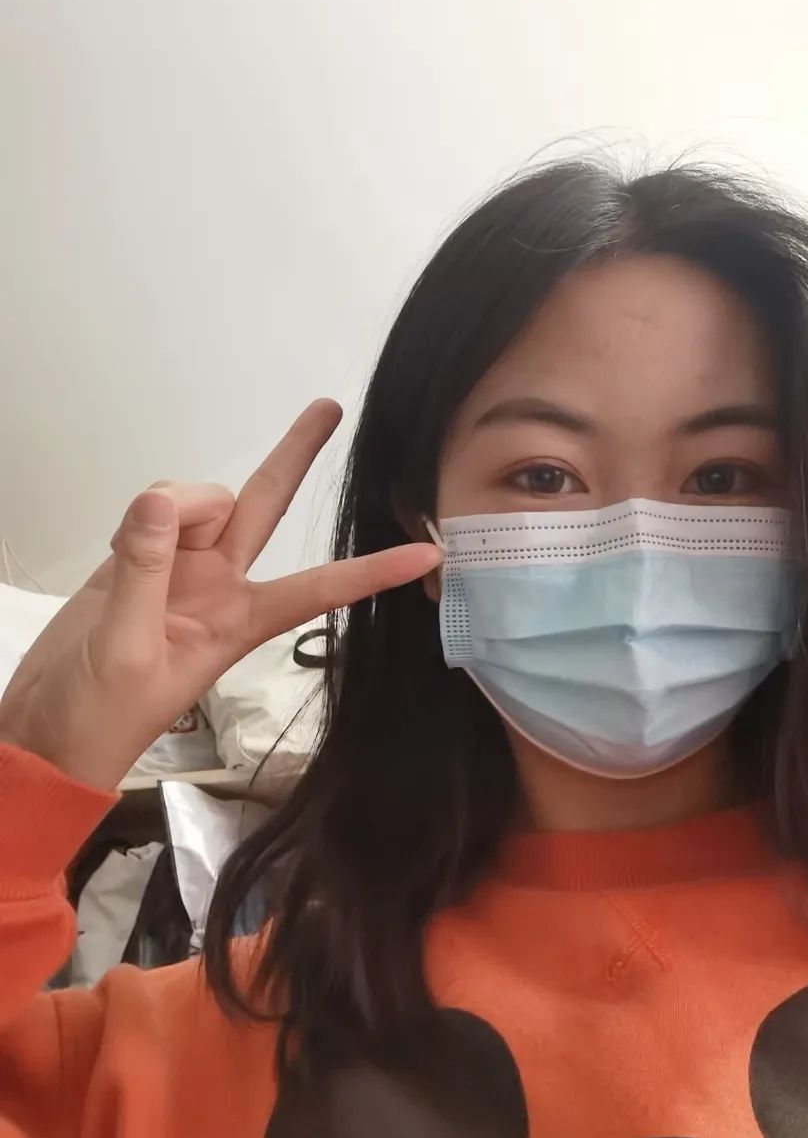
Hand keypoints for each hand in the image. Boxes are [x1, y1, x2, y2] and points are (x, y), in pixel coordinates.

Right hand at [0, 400, 440, 791]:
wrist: (49, 731)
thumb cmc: (101, 715)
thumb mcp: (125, 651)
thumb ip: (142, 571)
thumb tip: (159, 500)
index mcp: (240, 619)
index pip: (320, 586)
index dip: (373, 570)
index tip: (428, 554)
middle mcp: (222, 583)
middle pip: (265, 507)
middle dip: (294, 455)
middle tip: (329, 406)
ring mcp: (182, 567)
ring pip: (198, 500)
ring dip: (175, 505)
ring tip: (130, 551)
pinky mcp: (139, 558)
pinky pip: (154, 510)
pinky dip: (137, 518)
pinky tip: (117, 548)